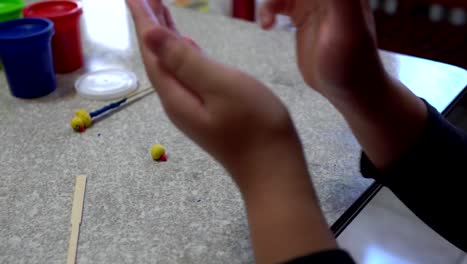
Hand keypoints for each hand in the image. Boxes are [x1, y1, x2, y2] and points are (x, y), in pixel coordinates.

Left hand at [126, 0, 299, 184]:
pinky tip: (187, 46)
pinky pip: (186, 76)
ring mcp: (192, 109)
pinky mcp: (207, 112)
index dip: (143, 21)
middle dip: (151, 26)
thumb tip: (150, 36)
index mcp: (175, 94)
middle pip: (158, 58)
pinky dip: (182, 55)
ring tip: (162, 14)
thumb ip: (184, 60)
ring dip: (166, 39)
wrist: (273, 169)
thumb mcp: (220, 86)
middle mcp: (177, 102)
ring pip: (172, 66)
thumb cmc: (254, 125)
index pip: (152, 51)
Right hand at [260, 0, 384, 99]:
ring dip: (269, 0)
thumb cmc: (351, 62)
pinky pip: (279, 2)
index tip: (281, 2)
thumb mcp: (347, 27)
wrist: (348, 90)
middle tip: (273, 7)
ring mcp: (314, 0)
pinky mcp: (302, 14)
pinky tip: (267, 25)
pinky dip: (268, 9)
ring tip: (267, 19)